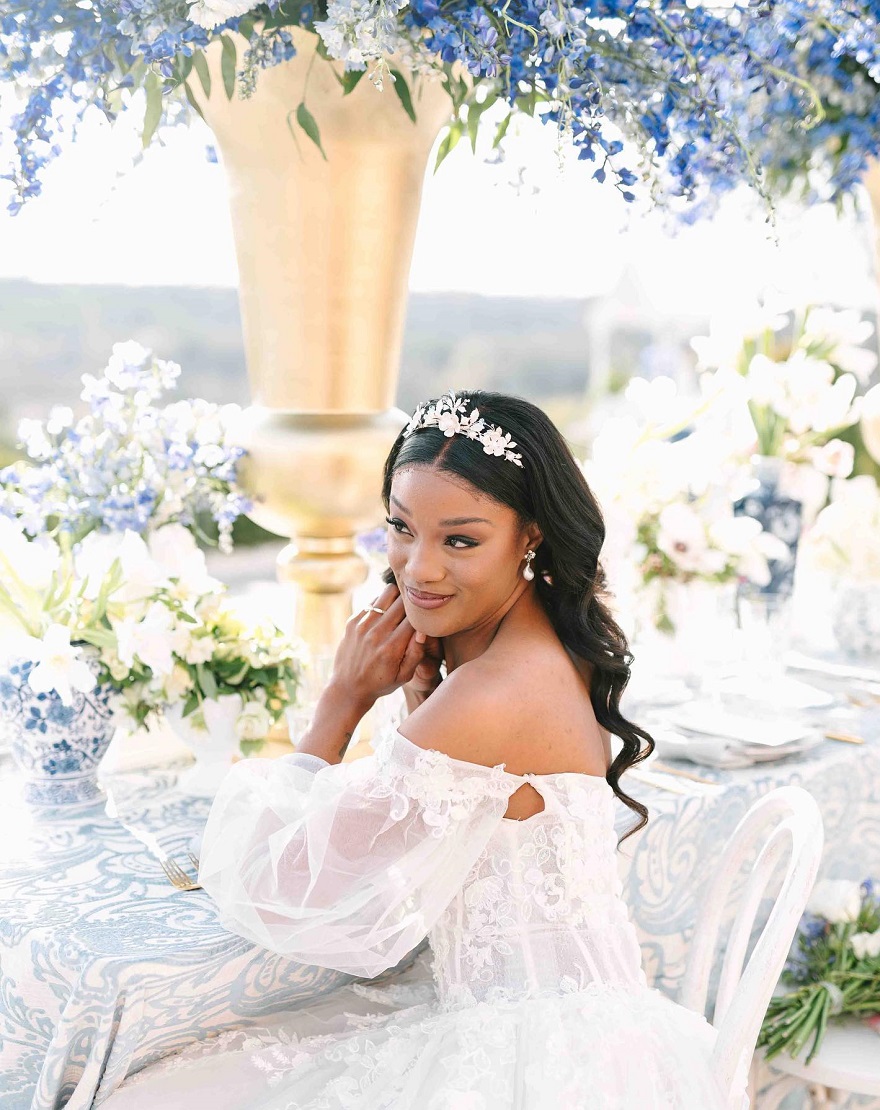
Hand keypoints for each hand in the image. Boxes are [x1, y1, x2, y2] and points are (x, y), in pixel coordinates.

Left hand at [326, 582, 437, 710]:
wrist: (348, 688)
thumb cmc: (381, 683)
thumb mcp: (404, 676)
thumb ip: (416, 653)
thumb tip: (423, 631)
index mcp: (391, 648)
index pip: (415, 618)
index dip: (424, 615)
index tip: (427, 618)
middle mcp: (376, 634)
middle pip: (404, 602)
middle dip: (413, 604)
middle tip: (417, 609)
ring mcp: (362, 625)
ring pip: (389, 592)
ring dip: (399, 597)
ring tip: (403, 607)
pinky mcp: (353, 621)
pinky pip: (374, 601)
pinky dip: (383, 603)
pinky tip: (386, 614)